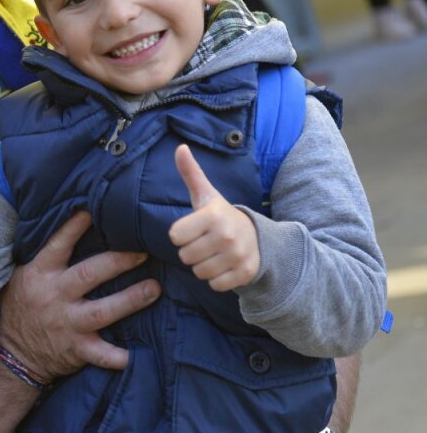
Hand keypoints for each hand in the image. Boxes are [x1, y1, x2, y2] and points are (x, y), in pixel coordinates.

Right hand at [0, 211, 159, 381]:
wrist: (12, 352)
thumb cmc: (23, 305)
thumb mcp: (24, 276)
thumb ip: (47, 258)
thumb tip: (74, 225)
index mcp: (40, 274)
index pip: (58, 245)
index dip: (75, 228)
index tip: (94, 211)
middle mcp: (54, 297)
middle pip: (89, 275)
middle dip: (118, 262)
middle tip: (143, 251)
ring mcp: (66, 324)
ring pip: (102, 311)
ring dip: (131, 300)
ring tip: (154, 289)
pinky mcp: (76, 350)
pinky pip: (101, 354)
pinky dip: (119, 356)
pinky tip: (138, 354)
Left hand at [169, 145, 259, 290]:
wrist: (257, 237)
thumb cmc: (220, 216)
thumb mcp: (205, 195)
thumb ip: (190, 173)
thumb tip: (180, 147)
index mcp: (213, 215)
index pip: (175, 236)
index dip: (181, 234)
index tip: (194, 228)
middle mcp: (227, 236)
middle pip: (185, 256)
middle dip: (191, 251)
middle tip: (206, 242)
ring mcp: (238, 256)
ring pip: (198, 273)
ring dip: (203, 266)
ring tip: (214, 253)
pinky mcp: (245, 274)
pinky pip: (215, 285)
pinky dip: (217, 279)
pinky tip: (225, 265)